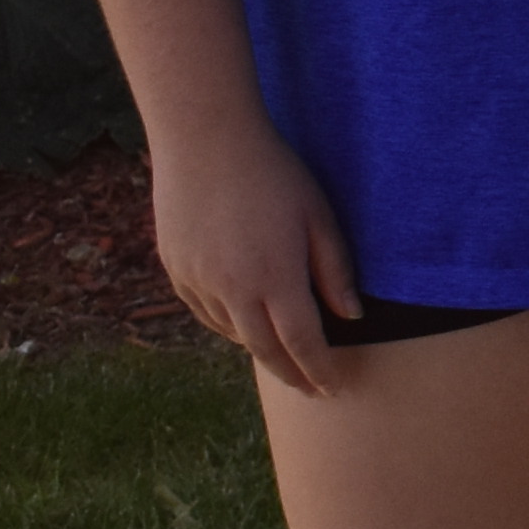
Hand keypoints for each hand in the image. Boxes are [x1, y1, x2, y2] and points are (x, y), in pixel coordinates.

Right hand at [148, 113, 362, 393]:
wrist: (205, 139)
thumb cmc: (275, 172)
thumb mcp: (319, 217)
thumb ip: (335, 270)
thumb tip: (351, 317)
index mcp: (275, 279)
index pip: (304, 344)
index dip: (320, 370)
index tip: (334, 388)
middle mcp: (233, 290)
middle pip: (265, 350)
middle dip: (291, 374)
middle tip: (310, 389)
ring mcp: (199, 281)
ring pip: (232, 333)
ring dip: (259, 350)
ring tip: (281, 359)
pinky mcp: (176, 268)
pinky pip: (204, 312)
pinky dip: (227, 326)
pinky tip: (242, 325)